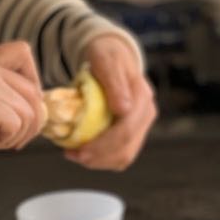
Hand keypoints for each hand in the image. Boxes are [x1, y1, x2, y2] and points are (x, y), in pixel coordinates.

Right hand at [0, 41, 44, 160]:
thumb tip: (37, 109)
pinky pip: (15, 126)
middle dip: (29, 124)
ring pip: (28, 113)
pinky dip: (3, 142)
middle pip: (33, 92)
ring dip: (14, 136)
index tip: (24, 106)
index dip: (33, 81)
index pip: (22, 52)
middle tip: (8, 139)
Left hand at [67, 34, 156, 170]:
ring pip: (124, 157)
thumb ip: (114, 82)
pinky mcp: (133, 135)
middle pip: (126, 148)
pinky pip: (120, 156)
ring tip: (76, 156)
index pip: (126, 130)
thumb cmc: (106, 56)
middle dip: (98, 157)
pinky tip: (85, 154)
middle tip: (73, 156)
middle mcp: (146, 114)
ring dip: (99, 162)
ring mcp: (141, 126)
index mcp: (142, 96)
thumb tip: (123, 109)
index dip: (103, 145)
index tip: (79, 150)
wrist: (112, 58)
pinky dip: (102, 160)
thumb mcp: (105, 60)